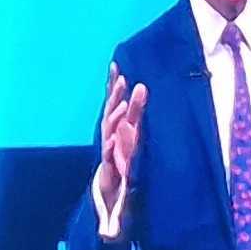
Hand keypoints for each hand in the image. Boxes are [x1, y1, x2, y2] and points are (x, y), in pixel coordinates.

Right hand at [96, 60, 148, 202]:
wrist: (114, 184)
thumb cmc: (124, 153)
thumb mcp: (132, 132)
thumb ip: (135, 111)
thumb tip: (142, 87)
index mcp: (117, 123)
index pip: (114, 100)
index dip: (114, 84)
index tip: (115, 65)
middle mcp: (111, 132)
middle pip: (112, 110)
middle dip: (116, 94)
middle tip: (122, 79)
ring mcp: (110, 147)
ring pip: (109, 130)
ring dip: (115, 117)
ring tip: (121, 105)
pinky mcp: (109, 164)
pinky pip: (108, 155)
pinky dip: (109, 148)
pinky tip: (112, 140)